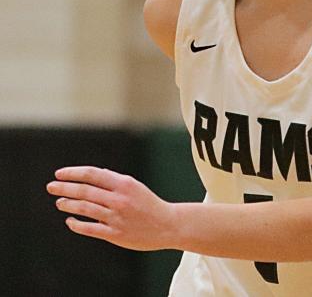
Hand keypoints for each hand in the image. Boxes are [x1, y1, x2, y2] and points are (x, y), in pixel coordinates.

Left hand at [48, 166, 177, 250]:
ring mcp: (116, 217)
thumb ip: (115, 182)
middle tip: (50, 186)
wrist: (167, 225)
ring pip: (84, 208)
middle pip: (85, 191)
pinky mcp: (114, 233)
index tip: (59, 173)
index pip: (93, 174)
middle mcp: (119, 199)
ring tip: (59, 202)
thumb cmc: (149, 204)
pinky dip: (76, 224)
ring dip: (68, 204)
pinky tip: (69, 221)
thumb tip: (95, 174)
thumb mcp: (135, 187)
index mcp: (124, 183)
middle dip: (65, 187)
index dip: (74, 173)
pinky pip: (89, 228)